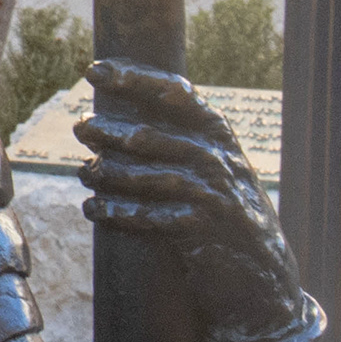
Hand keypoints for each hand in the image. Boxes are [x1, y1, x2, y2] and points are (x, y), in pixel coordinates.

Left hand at [80, 58, 315, 341]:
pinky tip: (93, 208)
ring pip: (149, 176)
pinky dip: (117, 212)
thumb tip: (107, 121)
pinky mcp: (203, 230)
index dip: (135, 79)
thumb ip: (175, 140)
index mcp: (219, 136)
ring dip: (109, 173)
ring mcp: (213, 196)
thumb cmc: (221, 208)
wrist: (260, 272)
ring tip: (85, 171)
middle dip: (111, 131)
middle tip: (80, 126)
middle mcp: (219, 160)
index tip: (95, 70)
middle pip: (152, 136)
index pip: (177, 95)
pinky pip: (151, 217)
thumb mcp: (210, 167)